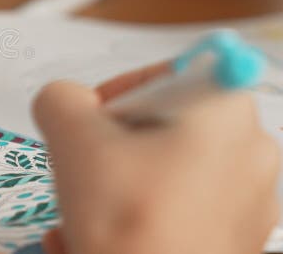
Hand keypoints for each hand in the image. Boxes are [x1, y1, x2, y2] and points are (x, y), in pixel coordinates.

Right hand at [33, 64, 279, 253]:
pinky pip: (181, 205)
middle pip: (159, 124)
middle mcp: (251, 147)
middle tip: (84, 174)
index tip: (91, 129)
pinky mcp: (240, 236)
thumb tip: (64, 101)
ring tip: (86, 216)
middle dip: (109, 148)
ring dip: (117, 184)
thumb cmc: (128, 223)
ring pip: (164, 168)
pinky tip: (105, 239)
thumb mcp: (71, 138)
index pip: (160, 72)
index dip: (114, 97)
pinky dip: (142, 214)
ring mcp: (252, 196)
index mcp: (224, 108)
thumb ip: (59, 97)